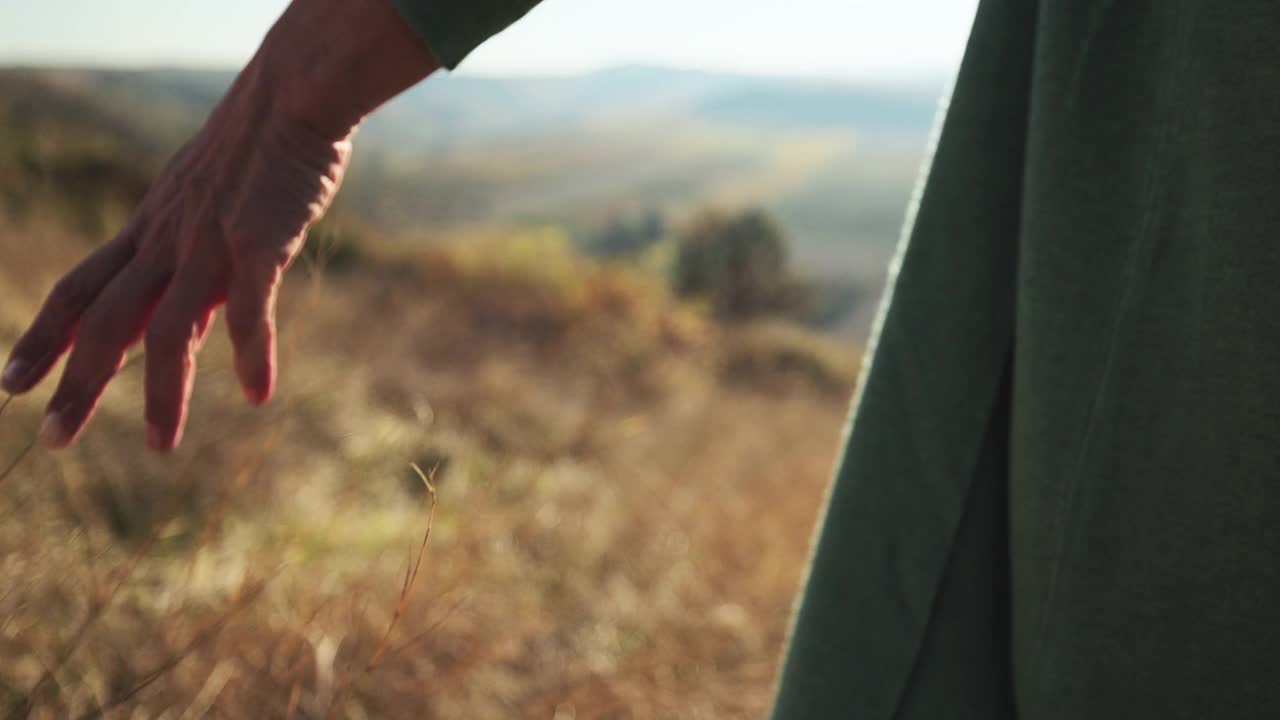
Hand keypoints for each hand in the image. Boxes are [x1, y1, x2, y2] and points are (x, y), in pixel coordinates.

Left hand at [1, 0, 436, 450]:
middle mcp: (165, 242)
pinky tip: (259, 394)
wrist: (292, 96)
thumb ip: (193, 264)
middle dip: (78, 383)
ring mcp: (207, 245)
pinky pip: (248, 313)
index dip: (42, 339)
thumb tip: (192, 325)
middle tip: (53, 438)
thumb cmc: (256, 150)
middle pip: (104, 321)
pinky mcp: (257, 245)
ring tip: (161, 448)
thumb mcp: (206, 205)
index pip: (79, 290)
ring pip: (170, 331)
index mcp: (149, 231)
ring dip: (163, 395)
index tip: (11, 383)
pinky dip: (252, 357)